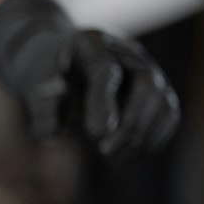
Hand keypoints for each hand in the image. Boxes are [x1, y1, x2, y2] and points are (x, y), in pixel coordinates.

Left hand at [0, 0, 181, 160]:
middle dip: (131, 123)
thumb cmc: (49, 77)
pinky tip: (129, 158)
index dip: (103, 103)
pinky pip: (168, 116)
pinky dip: (152, 140)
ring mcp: (147, 69)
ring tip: (115, 160)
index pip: (104, 70)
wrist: (65, 64)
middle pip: (146, 83)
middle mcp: (126, 52)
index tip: (97, 133)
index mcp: (90, 44)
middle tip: (106, 152)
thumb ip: (44, 110)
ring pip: (163, 101)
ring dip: (143, 137)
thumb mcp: (35, 88)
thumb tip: (56, 134)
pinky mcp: (157, 91)